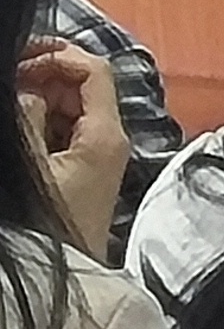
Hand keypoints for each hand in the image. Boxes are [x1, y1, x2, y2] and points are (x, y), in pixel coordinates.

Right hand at [18, 41, 123, 258]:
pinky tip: (20, 129)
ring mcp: (98, 156)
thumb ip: (29, 122)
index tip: (21, 56)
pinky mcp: (85, 172)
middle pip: (83, 88)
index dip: (59, 56)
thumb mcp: (34, 169)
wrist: (69, 273)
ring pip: (71, 110)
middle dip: (45, 76)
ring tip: (11, 103)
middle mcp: (109, 139)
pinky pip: (65, 133)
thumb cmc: (52, 223)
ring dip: (40, 100)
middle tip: (9, 80)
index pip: (95, 71)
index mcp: (105, 133)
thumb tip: (27, 90)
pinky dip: (42, 124)